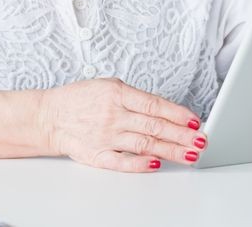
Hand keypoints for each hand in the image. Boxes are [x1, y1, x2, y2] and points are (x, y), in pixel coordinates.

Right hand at [40, 78, 207, 171]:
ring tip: (189, 154)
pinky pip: (122, 161)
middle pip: (154, 126)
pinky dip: (140, 164)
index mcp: (117, 93)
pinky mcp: (97, 155)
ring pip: (144, 144)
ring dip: (170, 150)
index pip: (154, 104)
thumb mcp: (109, 86)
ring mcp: (105, 136)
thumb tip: (167, 112)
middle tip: (201, 141)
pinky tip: (157, 164)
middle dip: (181, 135)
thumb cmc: (81, 99)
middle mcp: (113, 115)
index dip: (177, 114)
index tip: (195, 122)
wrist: (49, 116)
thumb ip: (136, 99)